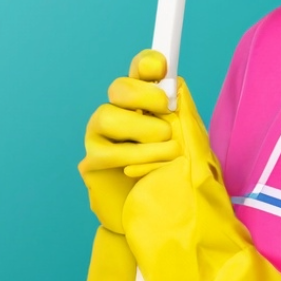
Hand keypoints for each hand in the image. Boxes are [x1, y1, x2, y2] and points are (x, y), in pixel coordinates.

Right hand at [78, 50, 180, 231]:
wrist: (160, 217)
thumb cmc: (176, 173)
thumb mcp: (189, 139)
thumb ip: (181, 112)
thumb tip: (176, 86)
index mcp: (144, 103)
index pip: (139, 72)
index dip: (147, 63)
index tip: (161, 67)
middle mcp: (119, 113)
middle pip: (119, 87)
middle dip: (143, 94)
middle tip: (165, 107)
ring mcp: (101, 137)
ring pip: (106, 115)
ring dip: (141, 129)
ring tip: (165, 143)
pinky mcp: (92, 162)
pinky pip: (105, 151)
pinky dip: (133, 156)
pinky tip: (146, 168)